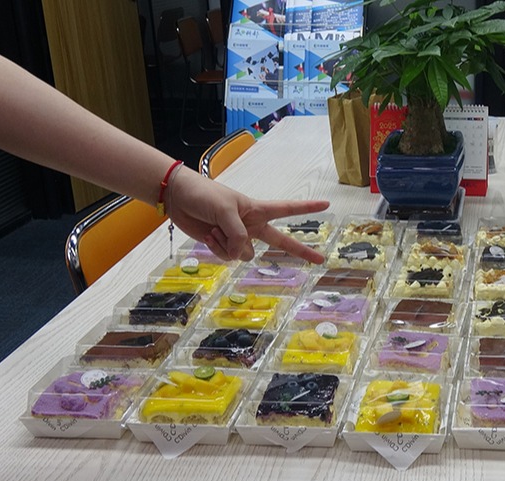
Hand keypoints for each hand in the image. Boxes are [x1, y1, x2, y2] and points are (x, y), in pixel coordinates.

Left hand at [167, 171, 329, 262]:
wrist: (178, 198)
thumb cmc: (204, 195)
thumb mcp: (225, 211)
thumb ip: (238, 234)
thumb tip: (243, 254)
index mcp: (257, 210)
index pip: (287, 209)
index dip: (307, 208)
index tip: (326, 205)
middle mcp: (251, 225)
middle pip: (280, 241)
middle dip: (300, 251)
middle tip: (320, 260)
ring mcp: (238, 237)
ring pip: (244, 254)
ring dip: (228, 244)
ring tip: (214, 227)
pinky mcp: (223, 245)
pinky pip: (228, 257)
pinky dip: (217, 248)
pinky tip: (208, 235)